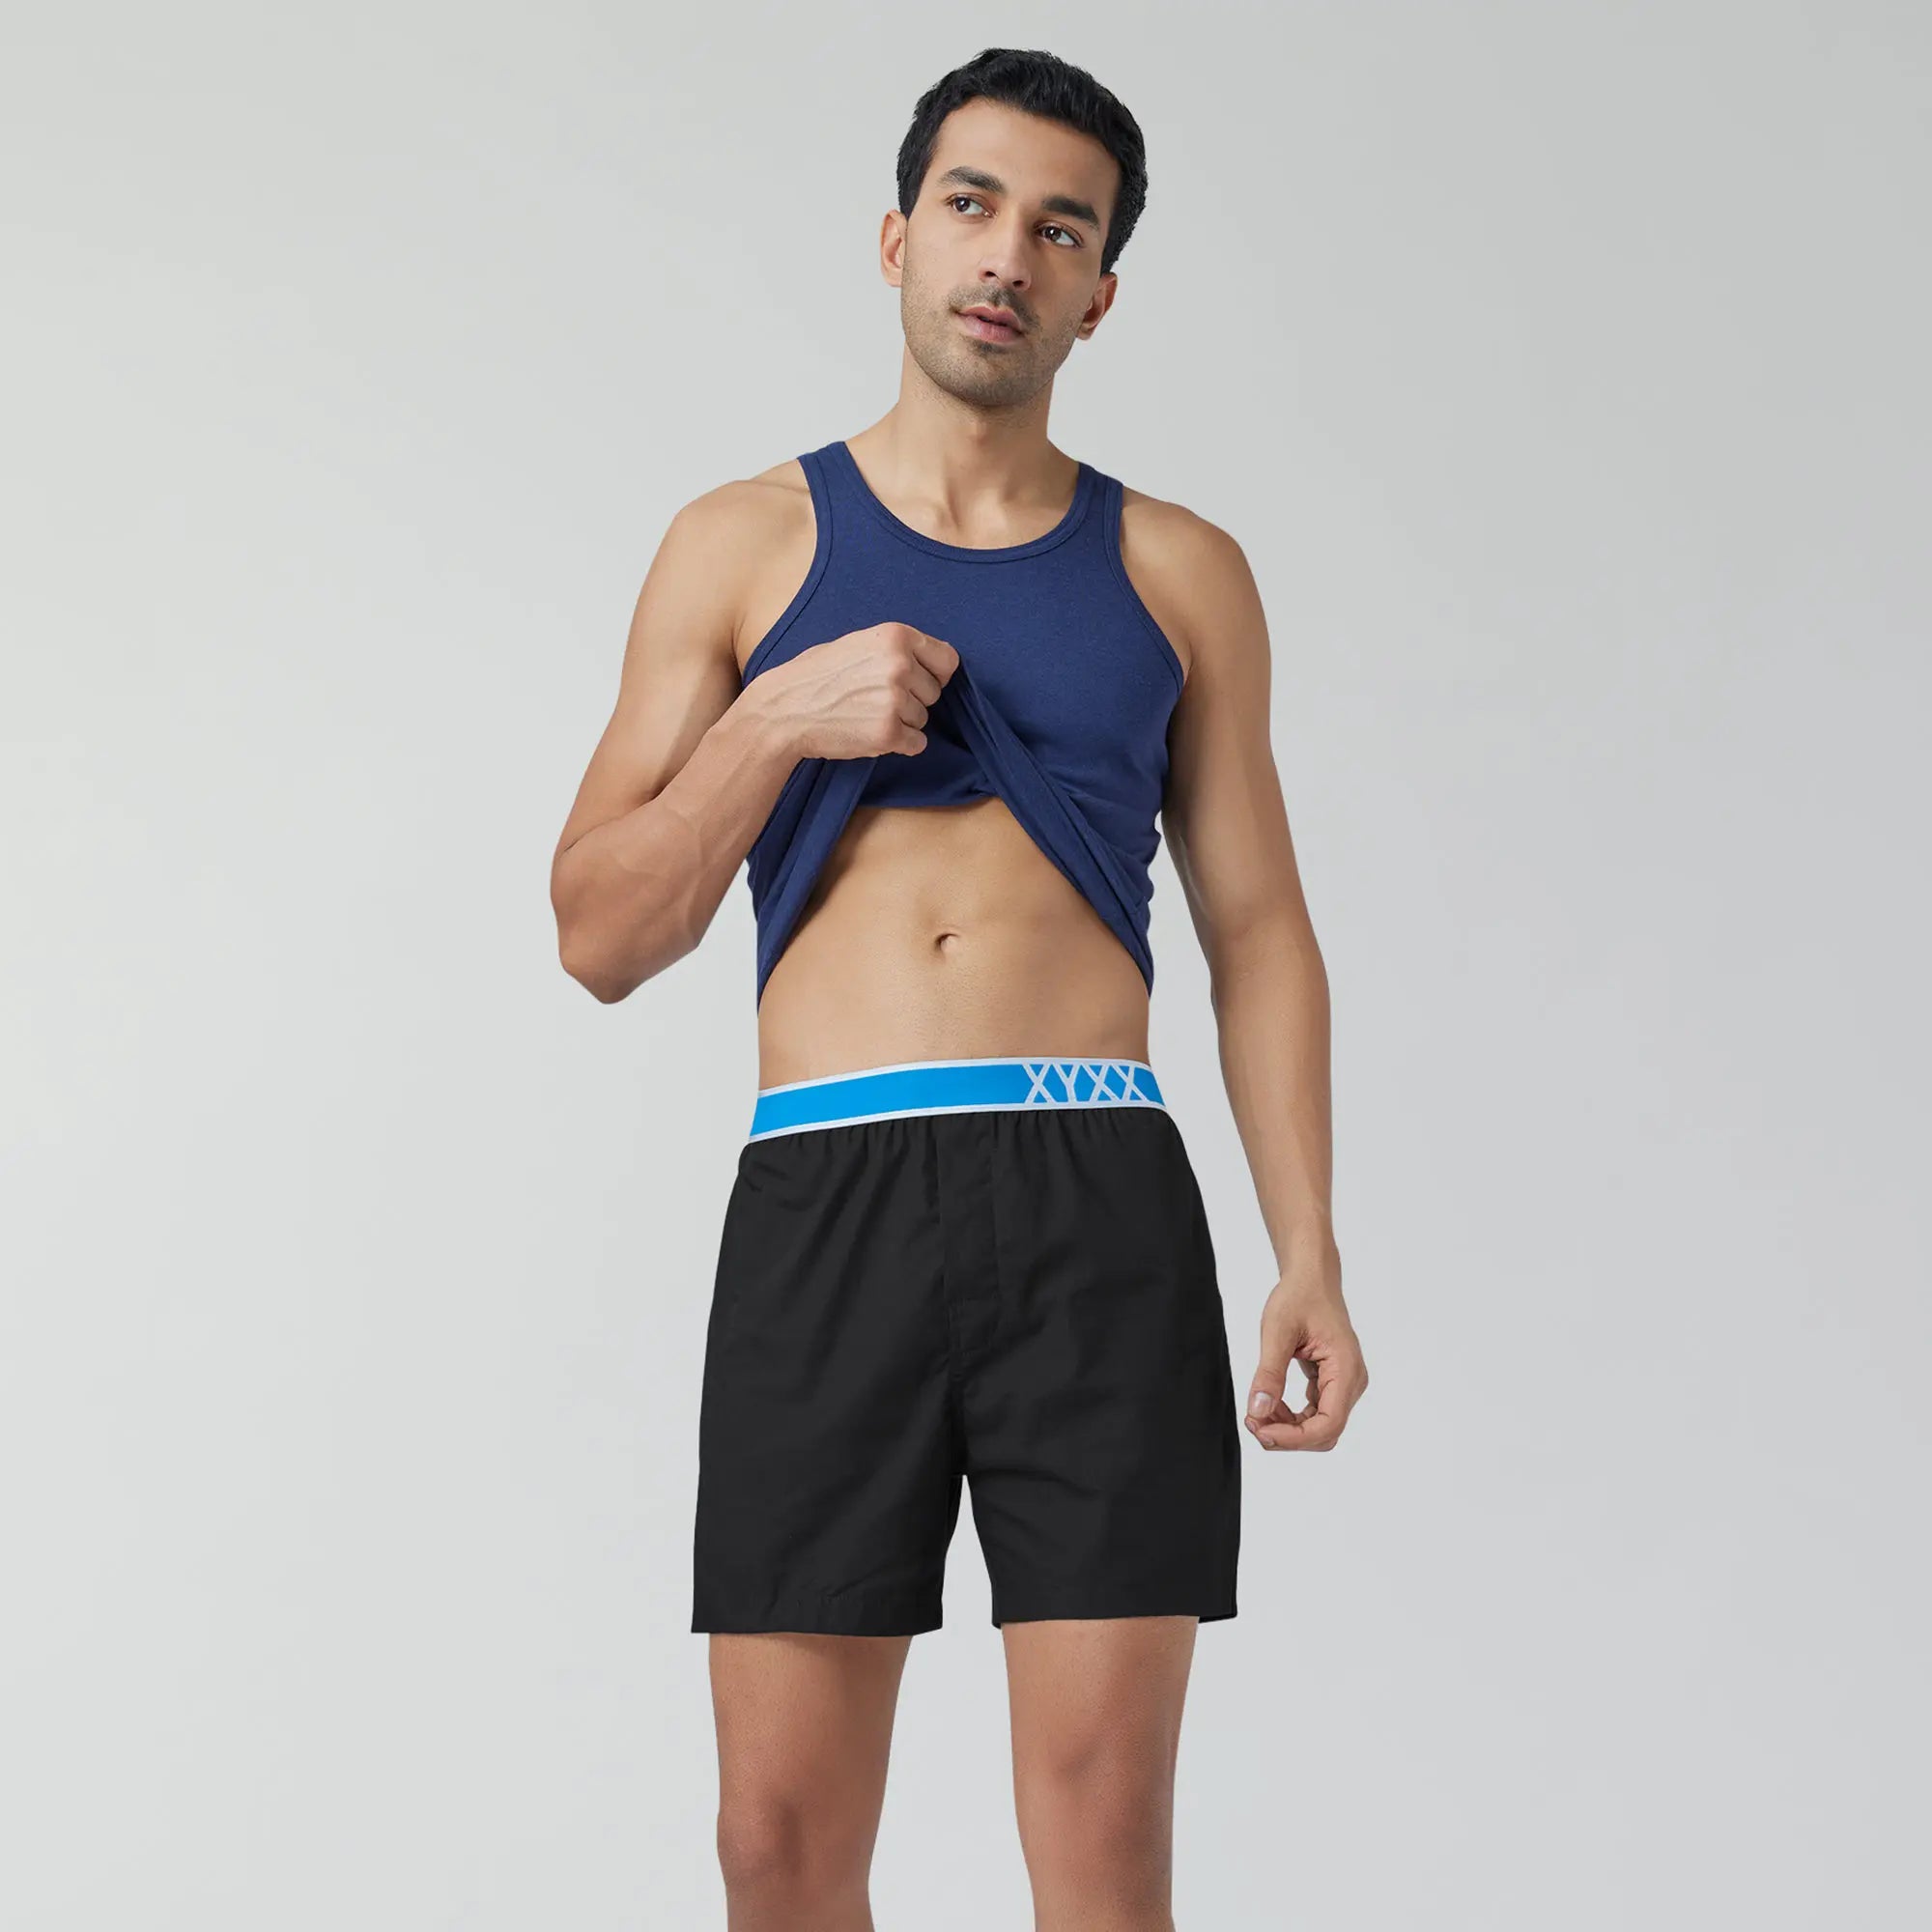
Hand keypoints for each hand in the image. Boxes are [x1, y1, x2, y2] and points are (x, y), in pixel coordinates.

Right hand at [756, 621, 959, 761]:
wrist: (784, 710)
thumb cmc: (814, 676)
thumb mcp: (856, 643)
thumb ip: (893, 649)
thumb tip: (928, 662)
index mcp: (895, 637)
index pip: (947, 659)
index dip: (935, 673)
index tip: (921, 681)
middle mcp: (900, 665)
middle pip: (935, 692)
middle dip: (913, 699)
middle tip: (876, 700)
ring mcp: (895, 700)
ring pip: (924, 719)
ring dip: (902, 722)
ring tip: (866, 714)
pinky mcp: (888, 733)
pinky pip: (917, 743)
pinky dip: (899, 744)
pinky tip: (870, 733)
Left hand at [1245, 1239, 1367, 1450]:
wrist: (1312, 1279)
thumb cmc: (1299, 1297)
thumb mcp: (1277, 1331)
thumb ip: (1268, 1373)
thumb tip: (1257, 1412)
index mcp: (1346, 1369)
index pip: (1328, 1424)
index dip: (1293, 1437)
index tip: (1260, 1429)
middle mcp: (1352, 1382)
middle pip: (1325, 1433)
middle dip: (1288, 1436)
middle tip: (1252, 1422)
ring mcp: (1344, 1385)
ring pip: (1320, 1428)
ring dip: (1287, 1429)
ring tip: (1257, 1413)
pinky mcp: (1333, 1384)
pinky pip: (1315, 1415)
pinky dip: (1291, 1417)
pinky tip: (1269, 1404)